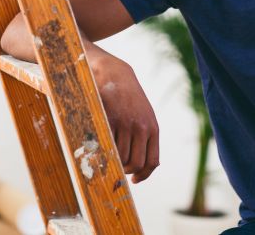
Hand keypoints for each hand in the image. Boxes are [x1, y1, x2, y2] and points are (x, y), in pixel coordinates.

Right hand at [90, 53, 159, 182]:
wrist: (115, 74)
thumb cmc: (129, 99)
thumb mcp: (145, 116)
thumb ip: (147, 137)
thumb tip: (146, 166)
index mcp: (153, 128)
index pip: (152, 162)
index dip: (143, 175)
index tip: (134, 180)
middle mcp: (141, 127)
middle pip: (135, 163)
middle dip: (126, 169)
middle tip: (118, 166)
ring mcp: (125, 123)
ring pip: (120, 156)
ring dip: (113, 160)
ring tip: (109, 154)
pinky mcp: (110, 119)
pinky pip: (107, 144)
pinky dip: (104, 149)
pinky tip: (101, 144)